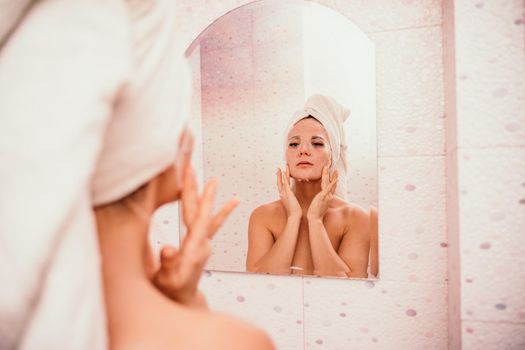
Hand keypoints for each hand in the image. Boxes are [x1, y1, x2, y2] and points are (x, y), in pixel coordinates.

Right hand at [152, 165, 239, 308]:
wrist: (183, 301)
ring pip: (202, 214)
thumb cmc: (171, 291)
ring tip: (212, 180)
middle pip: (200, 210)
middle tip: (191, 167)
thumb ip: (167, 264)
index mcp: (193, 247)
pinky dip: (218, 211)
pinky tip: (233, 201)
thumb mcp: (164, 280)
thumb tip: (168, 248)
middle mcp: (201, 242)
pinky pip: (209, 223)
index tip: (199, 179)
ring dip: (202, 196)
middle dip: (195, 189)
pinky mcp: (200, 243)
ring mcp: (202, 242)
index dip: (199, 197)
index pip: (198, 217)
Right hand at [277, 165, 300, 217]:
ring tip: (282, 167)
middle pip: (279, 182)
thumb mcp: (293, 204)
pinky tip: (284, 171)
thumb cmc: (295, 212)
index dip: (280, 179)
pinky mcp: (287, 193)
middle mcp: (282, 193)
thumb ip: (293, 200)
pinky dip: (284, 177)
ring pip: (282, 181)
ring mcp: (284, 193)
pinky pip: (285, 183)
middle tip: (278, 168)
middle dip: (279, 175)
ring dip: (282, 174)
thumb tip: (295, 198)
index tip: (281, 173)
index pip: (281, 186)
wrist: (294, 216)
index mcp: (284, 196)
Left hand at [306, 167, 336, 220]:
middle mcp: (328, 196)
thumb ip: (319, 201)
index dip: (333, 181)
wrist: (314, 218)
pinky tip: (336, 179)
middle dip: (334, 177)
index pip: (330, 188)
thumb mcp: (317, 205)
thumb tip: (317, 201)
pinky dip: (332, 183)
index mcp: (326, 198)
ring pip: (328, 183)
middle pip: (332, 185)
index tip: (334, 176)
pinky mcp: (324, 196)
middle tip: (336, 170)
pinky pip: (328, 188)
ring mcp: (326, 196)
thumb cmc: (315, 213)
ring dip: (329, 176)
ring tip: (331, 169)